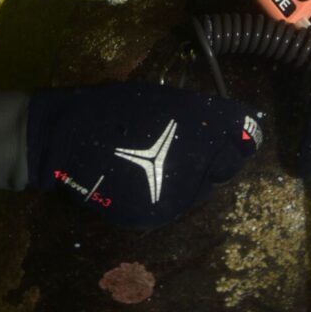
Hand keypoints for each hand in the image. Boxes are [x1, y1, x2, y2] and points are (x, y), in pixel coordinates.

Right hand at [27, 82, 261, 227]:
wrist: (65, 139)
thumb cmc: (112, 107)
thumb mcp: (159, 97)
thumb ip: (195, 112)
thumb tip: (225, 121)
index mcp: (200, 127)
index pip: (244, 134)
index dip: (241, 132)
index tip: (237, 130)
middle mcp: (196, 165)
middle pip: (226, 164)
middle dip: (217, 155)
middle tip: (192, 142)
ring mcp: (176, 194)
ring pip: (202, 188)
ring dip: (194, 175)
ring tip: (163, 158)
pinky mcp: (156, 214)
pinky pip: (175, 201)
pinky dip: (169, 190)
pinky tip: (147, 176)